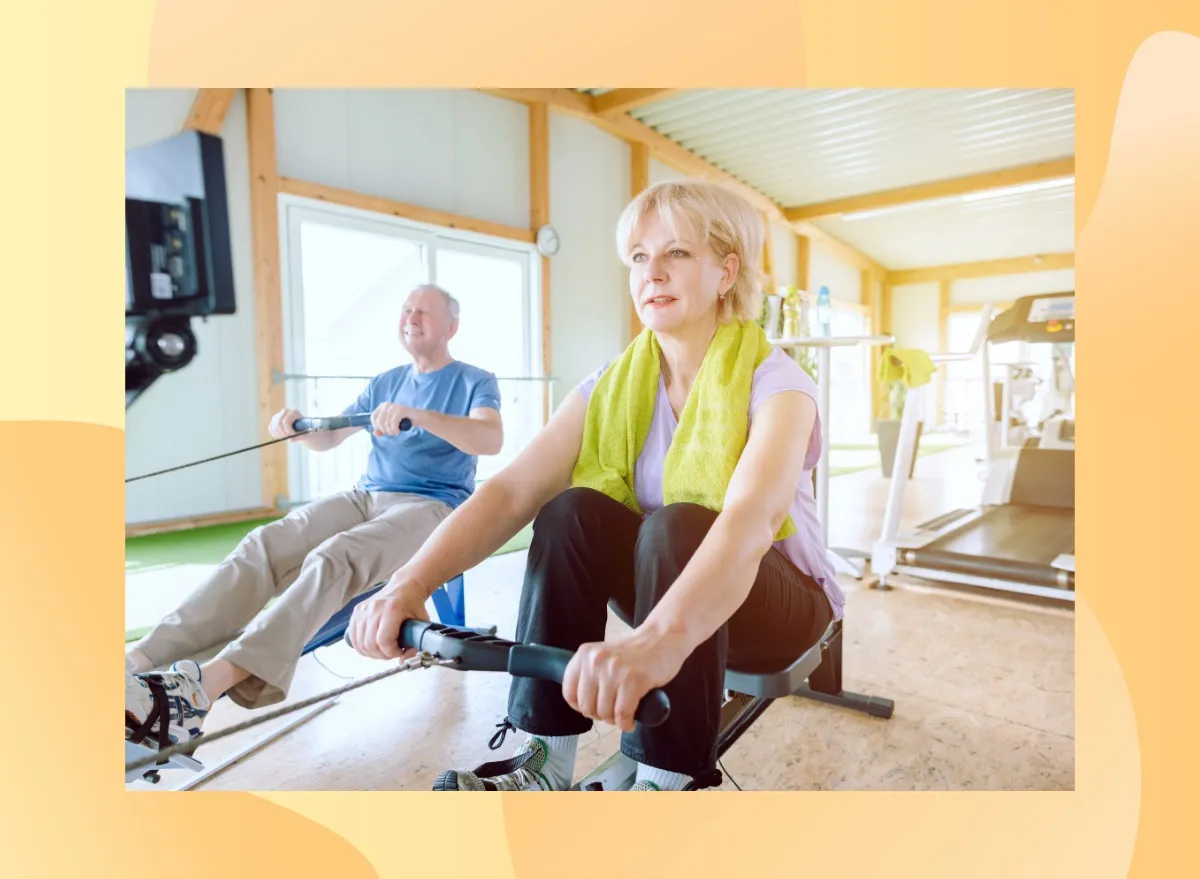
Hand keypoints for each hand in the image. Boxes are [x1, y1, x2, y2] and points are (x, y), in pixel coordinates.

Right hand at [268, 408, 303, 439]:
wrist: (301, 430)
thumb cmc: (305, 431)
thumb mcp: (306, 435)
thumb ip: (301, 437)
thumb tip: (291, 439)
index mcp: (294, 412)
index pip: (286, 421)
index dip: (288, 430)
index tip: (293, 436)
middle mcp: (285, 412)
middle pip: (278, 423)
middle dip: (283, 433)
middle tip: (288, 438)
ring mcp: (278, 415)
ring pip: (274, 427)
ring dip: (280, 435)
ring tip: (288, 437)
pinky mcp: (273, 421)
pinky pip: (271, 429)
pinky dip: (275, 435)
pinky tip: (282, 436)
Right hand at [347, 579, 429, 660]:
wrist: (404, 587)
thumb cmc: (413, 604)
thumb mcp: (421, 622)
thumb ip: (415, 643)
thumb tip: (403, 660)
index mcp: (392, 609)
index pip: (384, 641)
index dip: (392, 652)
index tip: (399, 652)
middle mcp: (375, 608)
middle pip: (371, 644)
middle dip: (382, 655)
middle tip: (392, 653)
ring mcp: (364, 609)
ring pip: (360, 643)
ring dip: (372, 653)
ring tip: (383, 650)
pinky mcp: (357, 611)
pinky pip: (353, 637)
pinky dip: (362, 646)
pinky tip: (373, 645)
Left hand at [371, 402, 418, 435]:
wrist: (418, 418)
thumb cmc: (403, 421)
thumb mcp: (389, 426)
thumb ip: (381, 430)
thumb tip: (374, 433)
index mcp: (382, 406)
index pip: (373, 417)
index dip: (377, 426)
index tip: (384, 430)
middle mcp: (387, 404)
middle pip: (379, 421)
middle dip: (385, 430)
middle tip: (391, 432)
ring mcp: (394, 406)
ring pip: (386, 423)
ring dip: (391, 431)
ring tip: (396, 432)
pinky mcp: (401, 410)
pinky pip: (393, 423)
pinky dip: (395, 429)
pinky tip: (398, 431)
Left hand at [561, 628, 687, 731]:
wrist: (662, 638)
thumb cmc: (634, 653)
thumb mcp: (603, 657)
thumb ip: (589, 675)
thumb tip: (581, 707)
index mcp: (585, 654)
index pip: (569, 693)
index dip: (580, 707)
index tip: (593, 707)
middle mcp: (596, 661)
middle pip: (586, 707)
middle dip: (600, 715)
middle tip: (613, 710)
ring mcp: (614, 670)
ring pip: (605, 713)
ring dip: (615, 720)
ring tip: (623, 713)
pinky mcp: (633, 680)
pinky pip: (622, 714)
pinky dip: (626, 723)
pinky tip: (630, 721)